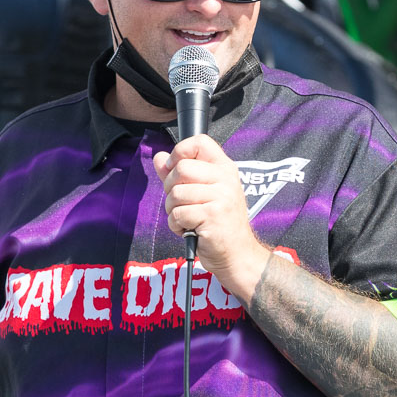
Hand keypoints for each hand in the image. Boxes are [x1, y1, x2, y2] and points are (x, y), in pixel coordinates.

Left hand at [153, 135, 268, 297]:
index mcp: (225, 169)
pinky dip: (176, 225)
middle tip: (179, 202)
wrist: (237, 254)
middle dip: (170, 188)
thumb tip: (159, 158)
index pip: (200, 142)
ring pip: (176, 193)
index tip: (176, 169)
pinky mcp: (213, 216)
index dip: (180, 152)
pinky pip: (178, 213)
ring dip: (172, 210)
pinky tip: (188, 229)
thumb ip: (178, 175)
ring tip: (186, 218)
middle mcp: (226, 179)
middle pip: (181, 168)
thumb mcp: (202, 194)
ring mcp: (222, 197)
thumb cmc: (218, 224)